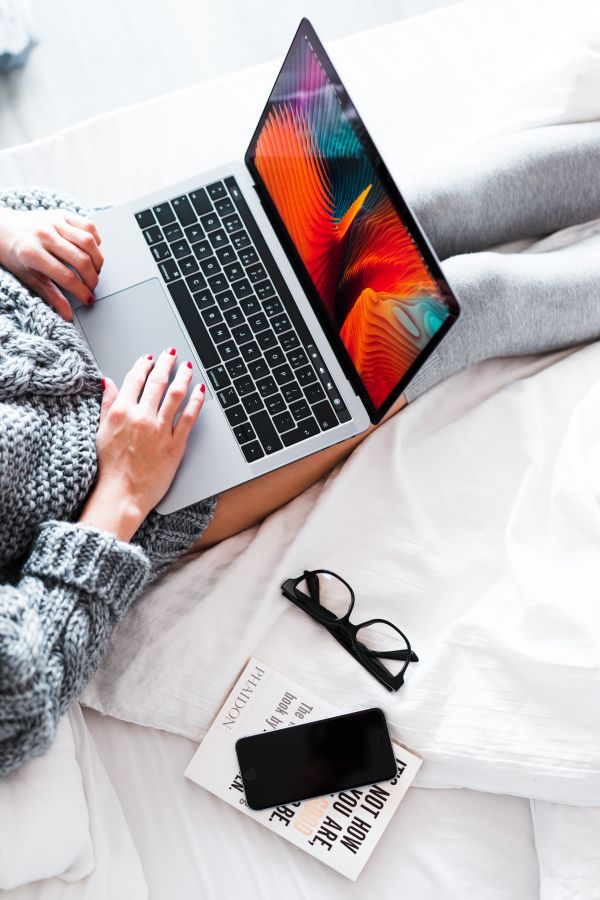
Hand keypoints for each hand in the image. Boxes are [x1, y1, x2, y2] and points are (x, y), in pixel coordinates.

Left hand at [0, 207, 102, 321]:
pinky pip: (88, 226)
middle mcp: (44, 234)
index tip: (88, 298)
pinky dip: (95, 240)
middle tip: (92, 286)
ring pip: (89, 242)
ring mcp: (54, 221)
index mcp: (32, 253)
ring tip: (94, 270)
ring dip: (98, 260)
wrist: (2, 229)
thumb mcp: (29, 278)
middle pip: (81, 259)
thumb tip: (68, 316)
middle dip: (92, 278)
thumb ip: (51, 296)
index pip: (66, 276)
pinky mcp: (62, 213)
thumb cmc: (14, 254)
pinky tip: (91, 252)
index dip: (81, 291)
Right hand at [79, 349, 205, 541]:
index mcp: (121, 412)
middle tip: (171, 354)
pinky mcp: (175, 444)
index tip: (149, 358)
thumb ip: (107, 404)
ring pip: (175, 394)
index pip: (135, 379)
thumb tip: (107, 382)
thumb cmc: (109, 468)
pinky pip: (189, 417)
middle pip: (157, 382)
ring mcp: (159, 430)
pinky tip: (200, 390)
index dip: (144, 365)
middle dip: (165, 364)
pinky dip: (196, 400)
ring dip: (183, 376)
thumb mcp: (100, 431)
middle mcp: (141, 417)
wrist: (121, 494)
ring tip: (187, 366)